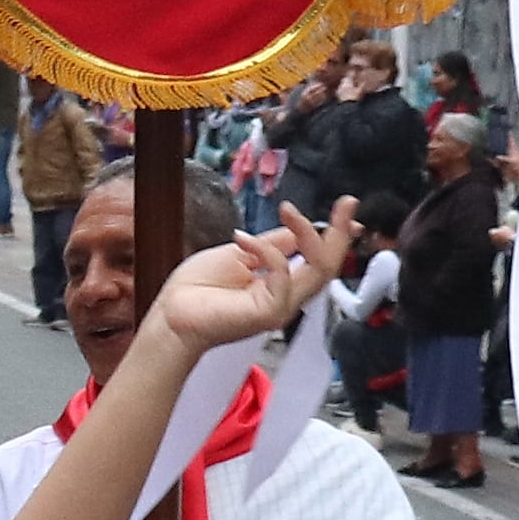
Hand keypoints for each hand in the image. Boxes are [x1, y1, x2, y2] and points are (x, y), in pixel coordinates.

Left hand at [141, 207, 356, 354]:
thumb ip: (273, 244)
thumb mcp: (240, 253)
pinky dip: (266, 251)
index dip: (338, 234)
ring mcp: (280, 307)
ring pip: (319, 270)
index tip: (347, 207)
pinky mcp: (268, 313)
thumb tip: (298, 227)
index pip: (321, 259)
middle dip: (340, 232)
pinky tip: (243, 239)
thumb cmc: (196, 289)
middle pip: (330, 265)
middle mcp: (287, 296)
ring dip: (308, 234)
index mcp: (281, 284)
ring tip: (289, 211)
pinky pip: (283, 276)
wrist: (170, 315)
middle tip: (346, 204)